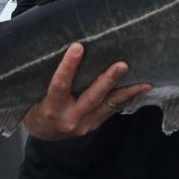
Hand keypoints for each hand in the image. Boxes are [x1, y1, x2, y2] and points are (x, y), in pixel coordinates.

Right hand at [23, 42, 151, 140]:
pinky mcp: (94, 125)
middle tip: (122, 65)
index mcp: (51, 108)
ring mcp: (84, 124)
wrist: (42, 133)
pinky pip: (111, 109)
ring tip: (144, 83)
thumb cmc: (36, 106)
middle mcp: (69, 118)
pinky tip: (139, 89)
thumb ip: (46, 76)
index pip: (60, 85)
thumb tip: (62, 45)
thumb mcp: (33, 93)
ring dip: (127, 92)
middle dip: (108, 80)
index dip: (68, 66)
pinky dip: (125, 98)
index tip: (77, 47)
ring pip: (108, 105)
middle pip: (92, 97)